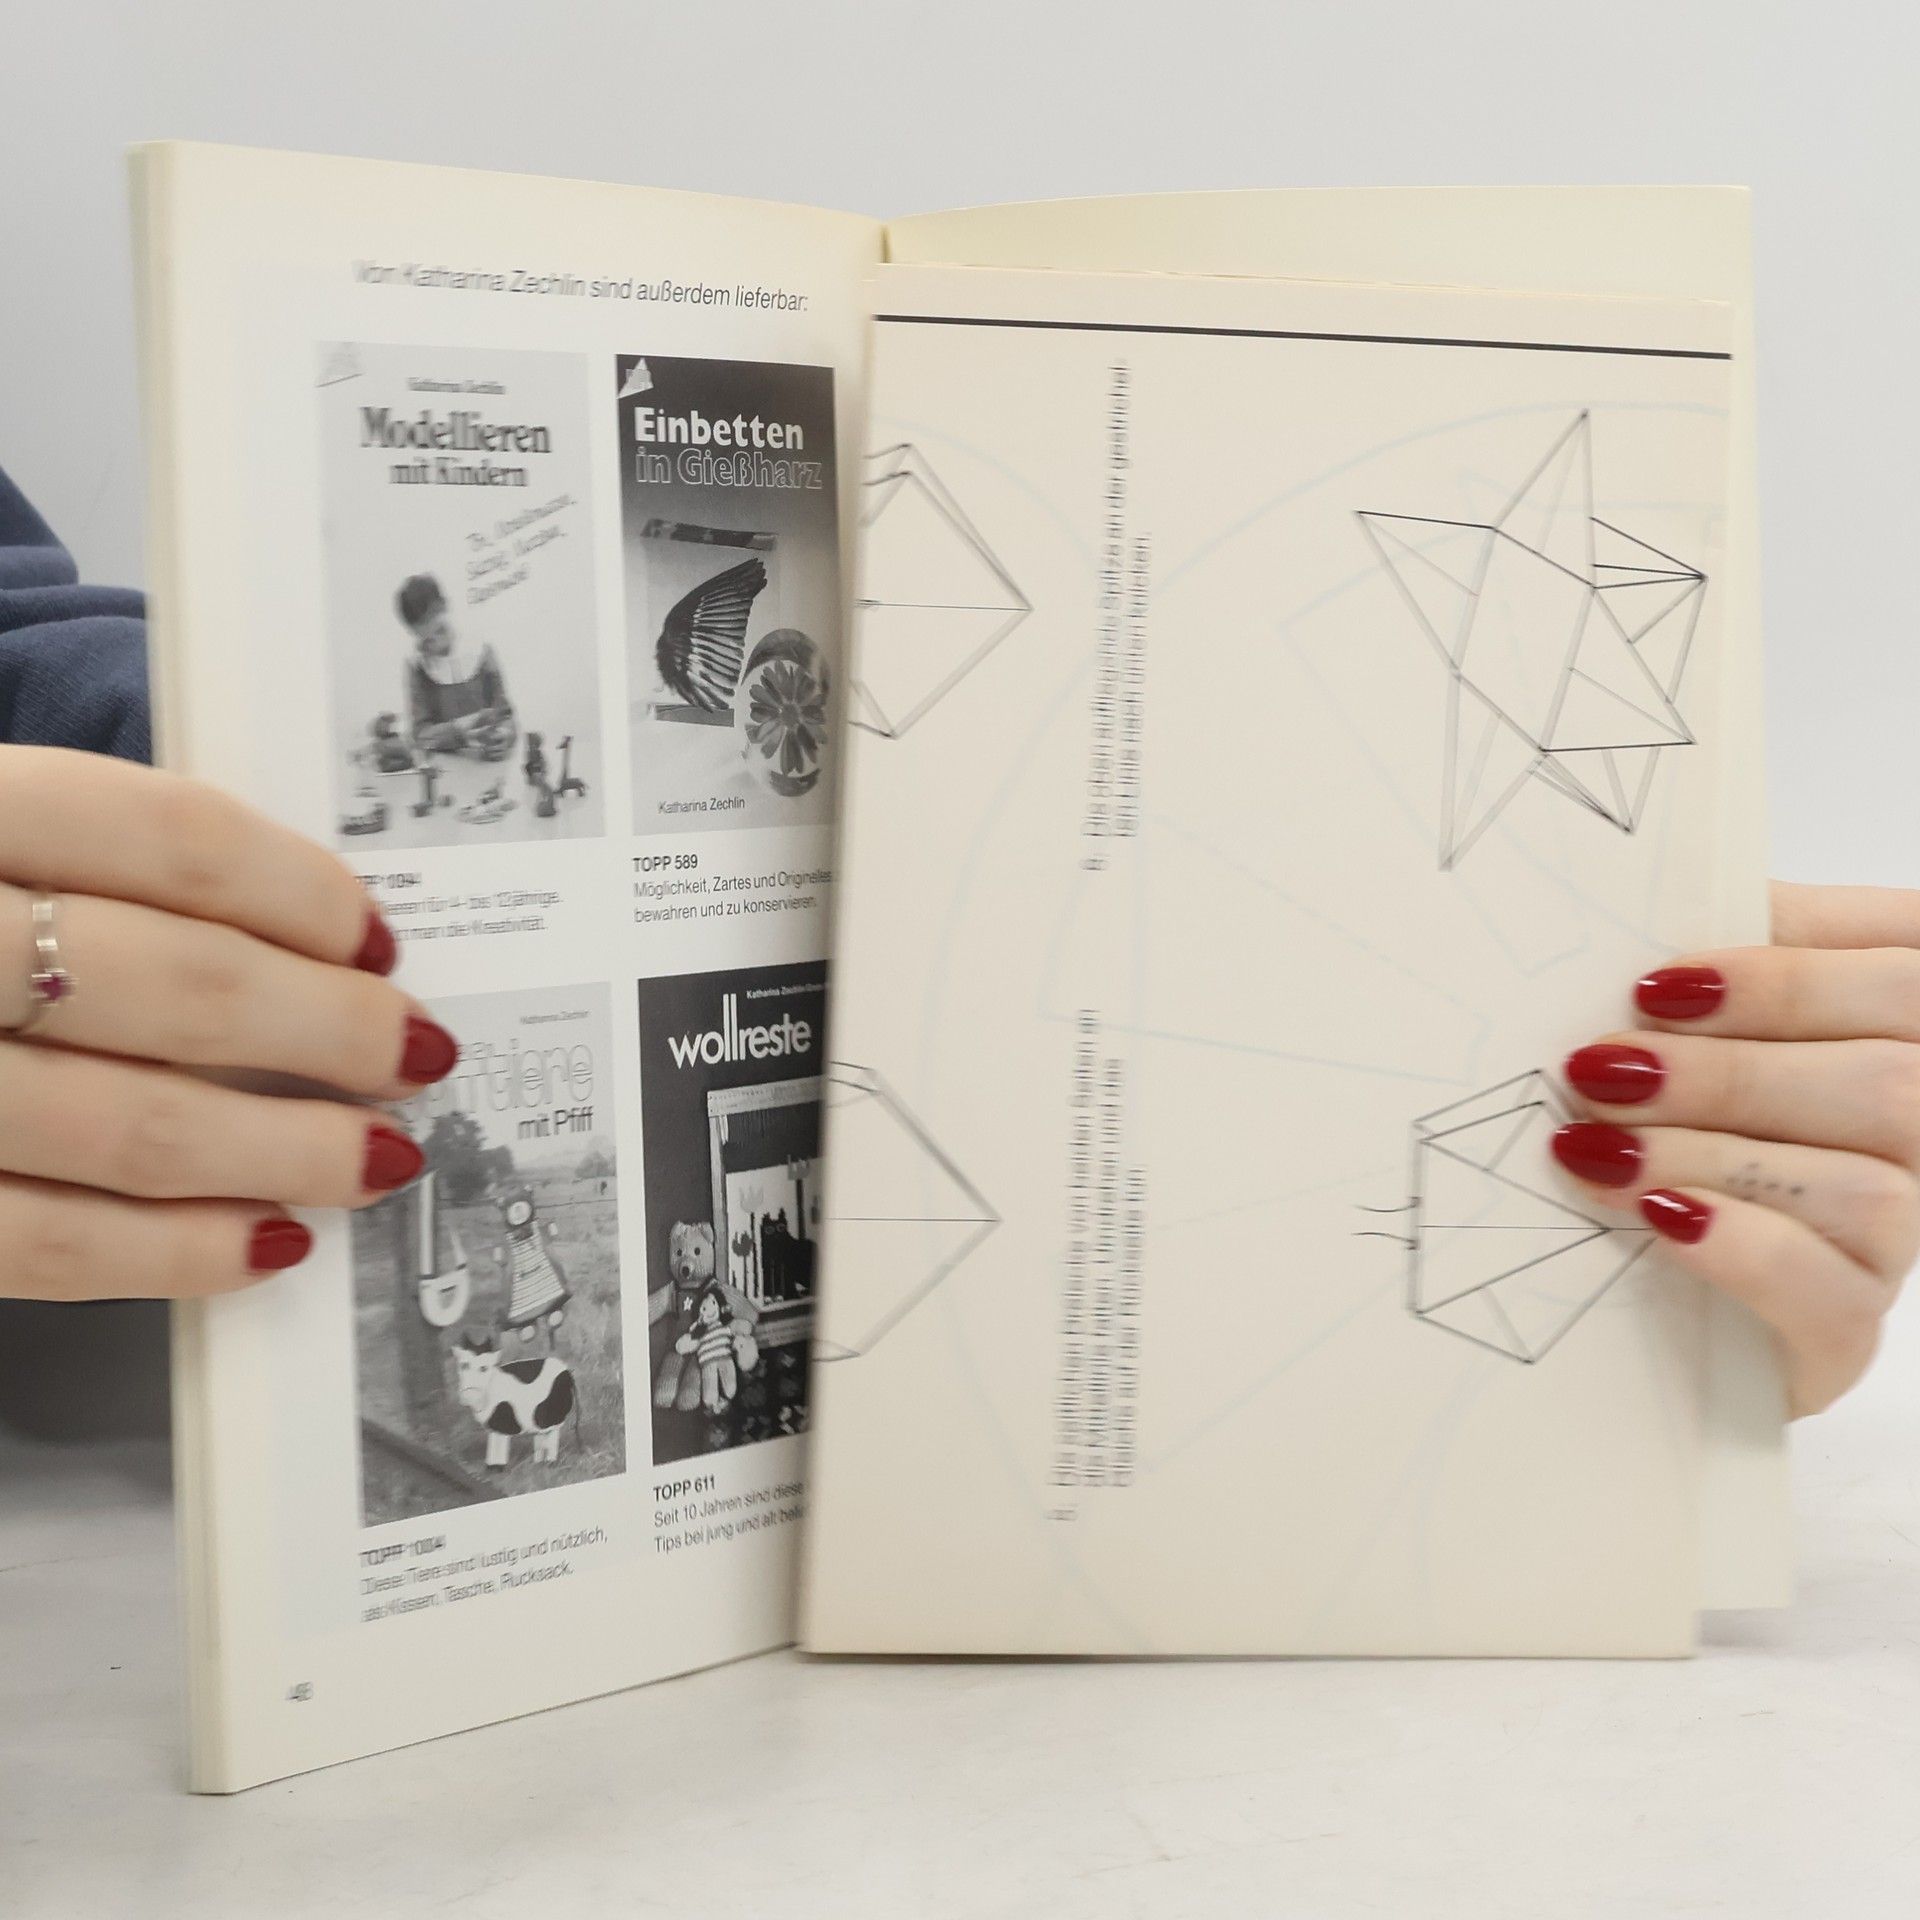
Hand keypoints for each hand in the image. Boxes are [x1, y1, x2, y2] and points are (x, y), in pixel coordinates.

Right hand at [0, 748, 456, 1300]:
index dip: (299, 893)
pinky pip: (40, 1243)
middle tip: (414, 1056)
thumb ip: (88, 870)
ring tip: (373, 1159)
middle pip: (167, 983)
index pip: (161, 835)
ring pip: (123, 1125)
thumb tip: (303, 942)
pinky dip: (171, 1252)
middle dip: (324, 1032)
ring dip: (280, 1151)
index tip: (379, 939)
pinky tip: (263, 1244)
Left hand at [1552, 882, 1919, 1415]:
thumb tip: (1631, 931)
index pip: (1902, 967)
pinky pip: (1831, 1291)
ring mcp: (1907, 1238)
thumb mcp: (1690, 1029)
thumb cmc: (1666, 1120)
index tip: (1658, 982)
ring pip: (1868, 1184)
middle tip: (1599, 1070)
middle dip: (1729, 1070)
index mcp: (1906, 1022)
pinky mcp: (1847, 1332)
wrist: (1635, 1291)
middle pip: (1892, 1079)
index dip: (1786, 970)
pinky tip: (1659, 1217)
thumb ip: (1703, 979)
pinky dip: (1742, 1246)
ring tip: (1594, 1149)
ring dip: (1710, 1155)